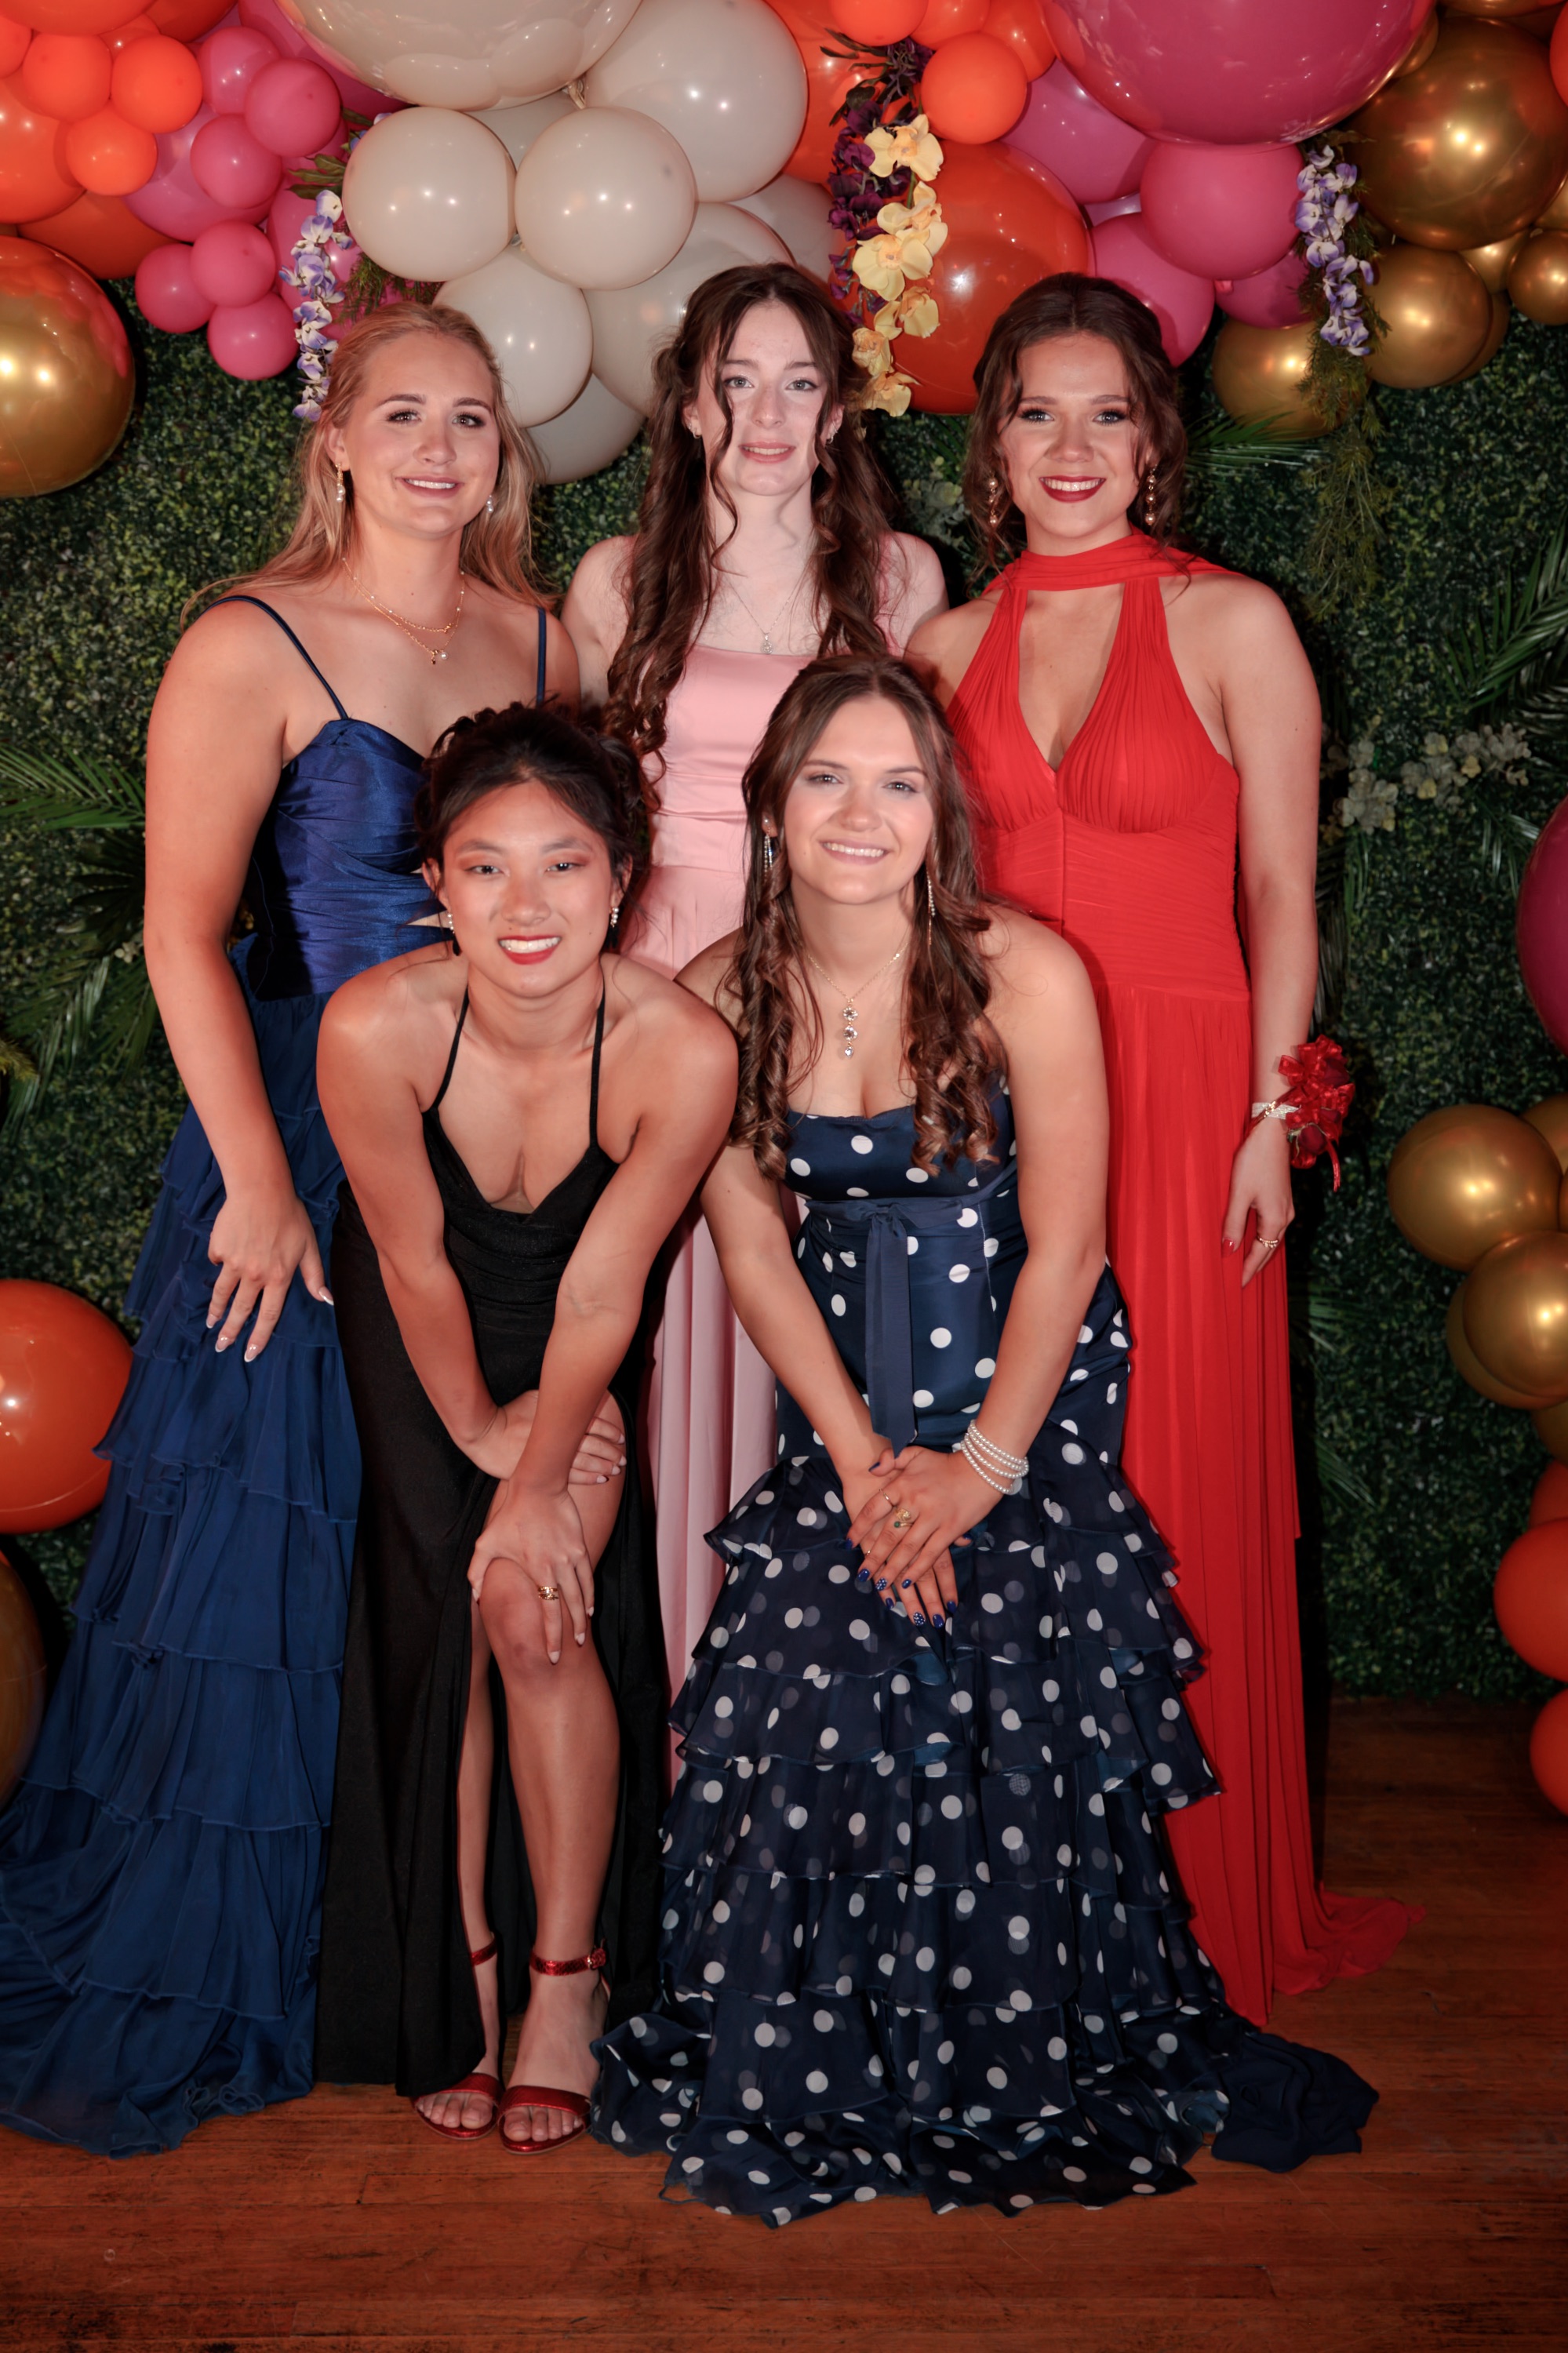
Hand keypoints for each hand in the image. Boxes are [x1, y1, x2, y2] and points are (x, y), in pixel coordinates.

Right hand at [206, 1180, 328, 1358]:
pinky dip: (220, 1265)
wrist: (261, 1190)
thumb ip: (314, 1275)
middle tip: (221, 1347)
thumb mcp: (309, 1246)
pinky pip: (218, 1263)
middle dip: (231, 1332)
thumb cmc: (290, 1216)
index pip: (269, 1315)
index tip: (250, 1353)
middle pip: (242, 1310)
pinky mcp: (219, 1249)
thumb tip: (327, 1300)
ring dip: (215, 1311)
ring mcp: (234, 1263)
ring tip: (210, 1324)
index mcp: (279, 1277)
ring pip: (222, 1293)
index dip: (259, 1337)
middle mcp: (255, 1274)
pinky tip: (222, 1261)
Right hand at [467, 1390, 626, 1486]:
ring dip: (604, 1464)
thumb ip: (555, 1401)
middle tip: (623, 1456)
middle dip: (611, 1451)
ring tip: (616, 1469)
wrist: (484, 1434)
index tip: (621, 1437)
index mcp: (558, 1417)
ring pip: (585, 1460)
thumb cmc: (508, 1414)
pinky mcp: (542, 1471)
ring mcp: (550, 1455)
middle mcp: (557, 1436)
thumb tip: (576, 1396)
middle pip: (593, 1443)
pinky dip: (589, 1477)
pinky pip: (571, 1476)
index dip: (609, 1431)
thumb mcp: (533, 1398)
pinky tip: (601, 1478)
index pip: (592, 1423)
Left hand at [468, 1478, 592, 1662]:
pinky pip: (588, 1575)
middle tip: (575, 1648)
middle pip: (570, 1608)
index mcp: (537, 1572)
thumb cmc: (510, 1516)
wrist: (538, 1488)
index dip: (552, 1637)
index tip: (552, 1655)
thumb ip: (477, 1571)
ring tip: (584, 1630)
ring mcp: (572, 1557)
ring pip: (584, 1593)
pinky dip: (590, 1592)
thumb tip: (472, 1595)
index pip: (549, 1614)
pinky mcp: (580, 1546)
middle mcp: (558, 1568)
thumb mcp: (486, 1543)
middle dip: (574, 1632)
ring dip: (585, 1614)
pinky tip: (590, 1603)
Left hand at [846, 1447, 988, 1627]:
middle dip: (873, 1557)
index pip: (874, 1509)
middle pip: (888, 1535)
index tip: (849, 1543)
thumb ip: (891, 1458)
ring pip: (907, 1548)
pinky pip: (930, 1553)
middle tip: (861, 1574)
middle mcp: (914, 1502)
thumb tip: (871, 1469)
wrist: (981, 1467)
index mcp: (903, 1484)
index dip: (859, 1527)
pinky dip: (918, 1568)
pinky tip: (907, 1580)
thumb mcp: (915, 1453)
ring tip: (879, 1583)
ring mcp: (933, 1517)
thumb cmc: (946, 1463)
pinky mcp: (950, 1529)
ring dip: (892, 1568)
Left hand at [1223, 1115, 1293, 1286]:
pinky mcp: (1283, 1199)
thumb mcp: (1239, 1194)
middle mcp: (1285, 1218)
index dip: (1247, 1271)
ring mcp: (1286, 1208)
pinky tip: (1253, 1240)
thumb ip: (1233, 1224)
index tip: (1236, 1286)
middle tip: (1239, 1282)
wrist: (1273, 1133)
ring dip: (1259, 1253)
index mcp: (1275, 1220)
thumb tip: (1228, 1251)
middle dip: (1254, 1267)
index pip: (1259, 1255)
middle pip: (1269, 1251)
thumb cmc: (1254, 1161)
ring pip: (1272, 1240)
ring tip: (1244, 1266)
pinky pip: (1273, 1228)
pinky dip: (1263, 1239)